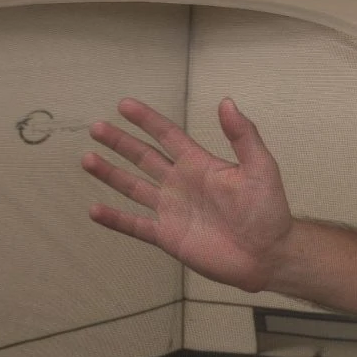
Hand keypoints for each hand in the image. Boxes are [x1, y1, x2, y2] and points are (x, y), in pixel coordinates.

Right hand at [82, 97, 293, 291]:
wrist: (267, 255)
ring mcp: (172, 211)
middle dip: (120, 142)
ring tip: (87, 159)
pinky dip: (115, 219)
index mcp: (199, 164)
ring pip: (133, 187)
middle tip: (96, 128)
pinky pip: (135, 226)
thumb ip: (242, 135)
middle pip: (143, 157)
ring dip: (110, 174)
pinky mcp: (168, 237)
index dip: (147, 120)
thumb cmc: (269, 211)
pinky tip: (94, 210)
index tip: (125, 105)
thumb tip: (226, 102)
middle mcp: (181, 184)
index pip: (168, 135)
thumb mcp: (260, 167)